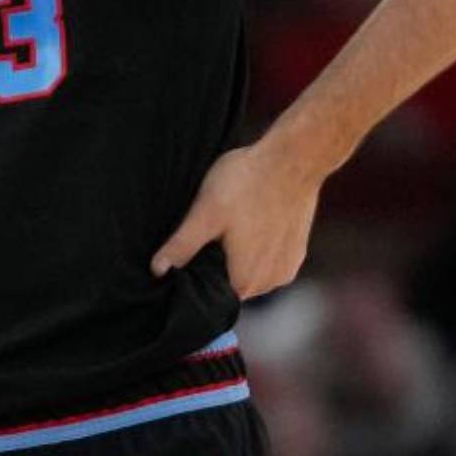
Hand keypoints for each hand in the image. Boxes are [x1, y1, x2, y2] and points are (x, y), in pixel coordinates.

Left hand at [150, 141, 321, 299]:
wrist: (293, 160)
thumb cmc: (246, 183)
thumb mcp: (205, 213)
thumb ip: (182, 246)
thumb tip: (157, 270)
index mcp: (245, 281)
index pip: (211, 294)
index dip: (196, 275)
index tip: (190, 252)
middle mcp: (270, 282)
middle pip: (231, 283)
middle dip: (217, 264)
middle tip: (208, 231)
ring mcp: (287, 267)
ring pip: (251, 271)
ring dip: (238, 256)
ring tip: (231, 225)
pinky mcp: (297, 251)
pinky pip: (269, 260)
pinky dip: (258, 247)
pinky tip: (250, 222)